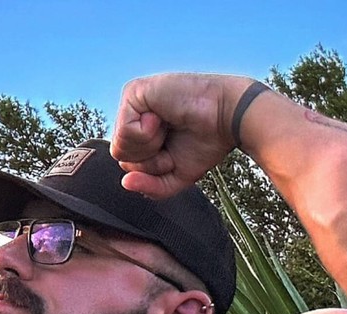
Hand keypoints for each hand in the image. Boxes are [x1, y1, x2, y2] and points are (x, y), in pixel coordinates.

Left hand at [110, 73, 251, 198]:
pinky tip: (162, 118)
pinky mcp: (133, 92)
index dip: (152, 169)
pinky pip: (124, 132)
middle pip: (121, 158)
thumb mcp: (173, 177)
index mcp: (142, 134)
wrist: (227, 119)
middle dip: (150, 161)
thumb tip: (125, 183)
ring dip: (149, 147)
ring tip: (167, 127)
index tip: (174, 152)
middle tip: (171, 139)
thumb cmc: (206, 142)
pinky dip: (146, 134)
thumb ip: (149, 188)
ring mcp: (132, 103)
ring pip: (119, 147)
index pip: (128, 165)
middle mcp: (134, 117)